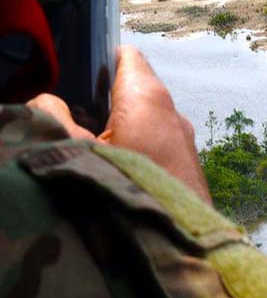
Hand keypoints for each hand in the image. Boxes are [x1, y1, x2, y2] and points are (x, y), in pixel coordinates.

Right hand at [27, 46, 210, 202]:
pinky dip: (137, 150)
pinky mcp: (188, 167)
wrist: (179, 240)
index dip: (99, 60)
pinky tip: (118, 172)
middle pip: (134, 90)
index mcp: (147, 97)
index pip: (126, 56)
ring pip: (146, 121)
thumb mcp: (74, 150)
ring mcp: (185, 141)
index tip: (76, 76)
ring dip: (120, 130)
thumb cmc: (127, 190)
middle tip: (74, 118)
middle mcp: (173, 113)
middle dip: (104, 100)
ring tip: (93, 149)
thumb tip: (47, 101)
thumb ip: (52, 117)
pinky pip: (158, 146)